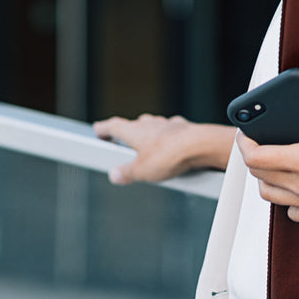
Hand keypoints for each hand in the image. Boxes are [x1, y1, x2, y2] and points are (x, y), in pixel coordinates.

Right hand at [92, 114, 234, 183]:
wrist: (201, 145)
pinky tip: (171, 147)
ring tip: (145, 146)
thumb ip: (126, 173)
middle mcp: (150, 124)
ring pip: (154, 126)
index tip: (98, 129)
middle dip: (127, 131)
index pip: (114, 126)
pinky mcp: (184, 129)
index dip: (105, 128)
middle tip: (120, 138)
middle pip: (135, 125)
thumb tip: (115, 175)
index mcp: (135, 131)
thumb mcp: (141, 170)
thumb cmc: (170, 155)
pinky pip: (172, 132)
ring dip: (148, 133)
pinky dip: (168, 138)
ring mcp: (168, 125)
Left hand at [238, 63, 298, 233]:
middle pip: (258, 176)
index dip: (245, 141)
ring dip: (266, 177)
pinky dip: (287, 198)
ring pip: (271, 196)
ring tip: (276, 158)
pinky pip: (292, 213)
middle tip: (259, 138)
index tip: (246, 128)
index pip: (258, 157)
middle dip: (252, 156)